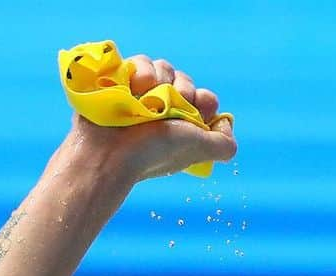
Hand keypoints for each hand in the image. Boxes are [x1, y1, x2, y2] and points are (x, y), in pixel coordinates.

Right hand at [66, 54, 235, 182]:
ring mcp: (144, 95)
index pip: (206, 99)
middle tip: (169, 109)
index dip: (205, 101)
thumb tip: (226, 124)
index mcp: (185, 127)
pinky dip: (141, 72)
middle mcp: (166, 110)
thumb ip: (222, 144)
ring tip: (146, 99)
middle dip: (182, 90)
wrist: (108, 153)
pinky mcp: (124, 81)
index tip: (198, 110)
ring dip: (160, 81)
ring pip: (165, 68)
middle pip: (186, 80)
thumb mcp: (196, 150)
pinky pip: (141, 61)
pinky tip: (133, 89)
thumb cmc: (152, 153)